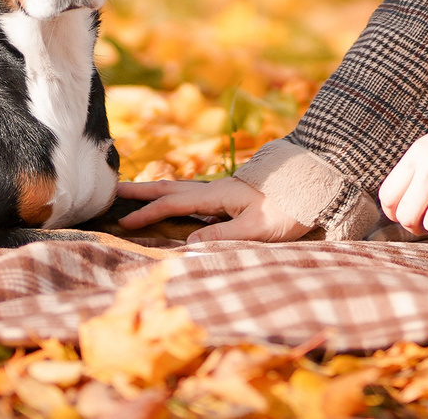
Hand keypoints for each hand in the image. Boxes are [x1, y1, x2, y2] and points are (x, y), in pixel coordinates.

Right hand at [112, 175, 314, 242]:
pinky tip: (172, 204)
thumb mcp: (258, 227)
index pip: (174, 202)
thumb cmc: (289, 208)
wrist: (315, 185)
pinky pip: (193, 195)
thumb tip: (187, 242)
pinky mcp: (231, 197)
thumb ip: (224, 235)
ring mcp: (223, 191)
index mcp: (219, 194)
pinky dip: (173, 196)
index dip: (148, 212)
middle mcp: (216, 189)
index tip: (124, 221)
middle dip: (141, 191)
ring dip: (155, 191)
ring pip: (181, 188)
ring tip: (133, 194)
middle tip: (112, 191)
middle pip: (171, 187)